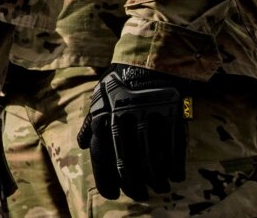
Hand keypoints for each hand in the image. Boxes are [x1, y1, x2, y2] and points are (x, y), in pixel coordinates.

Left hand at [76, 65, 192, 200]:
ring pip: (151, 158)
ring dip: (155, 179)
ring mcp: (148, 115)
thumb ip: (90, 123)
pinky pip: (172, 147)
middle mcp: (123, 118)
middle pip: (126, 162)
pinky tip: (173, 176)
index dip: (105, 179)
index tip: (112, 195)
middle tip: (138, 194)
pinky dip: (174, 166)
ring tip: (158, 188)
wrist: (148, 61)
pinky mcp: (170, 114)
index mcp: (102, 116)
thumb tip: (82, 144)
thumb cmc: (121, 85)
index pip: (101, 155)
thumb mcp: (99, 98)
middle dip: (132, 184)